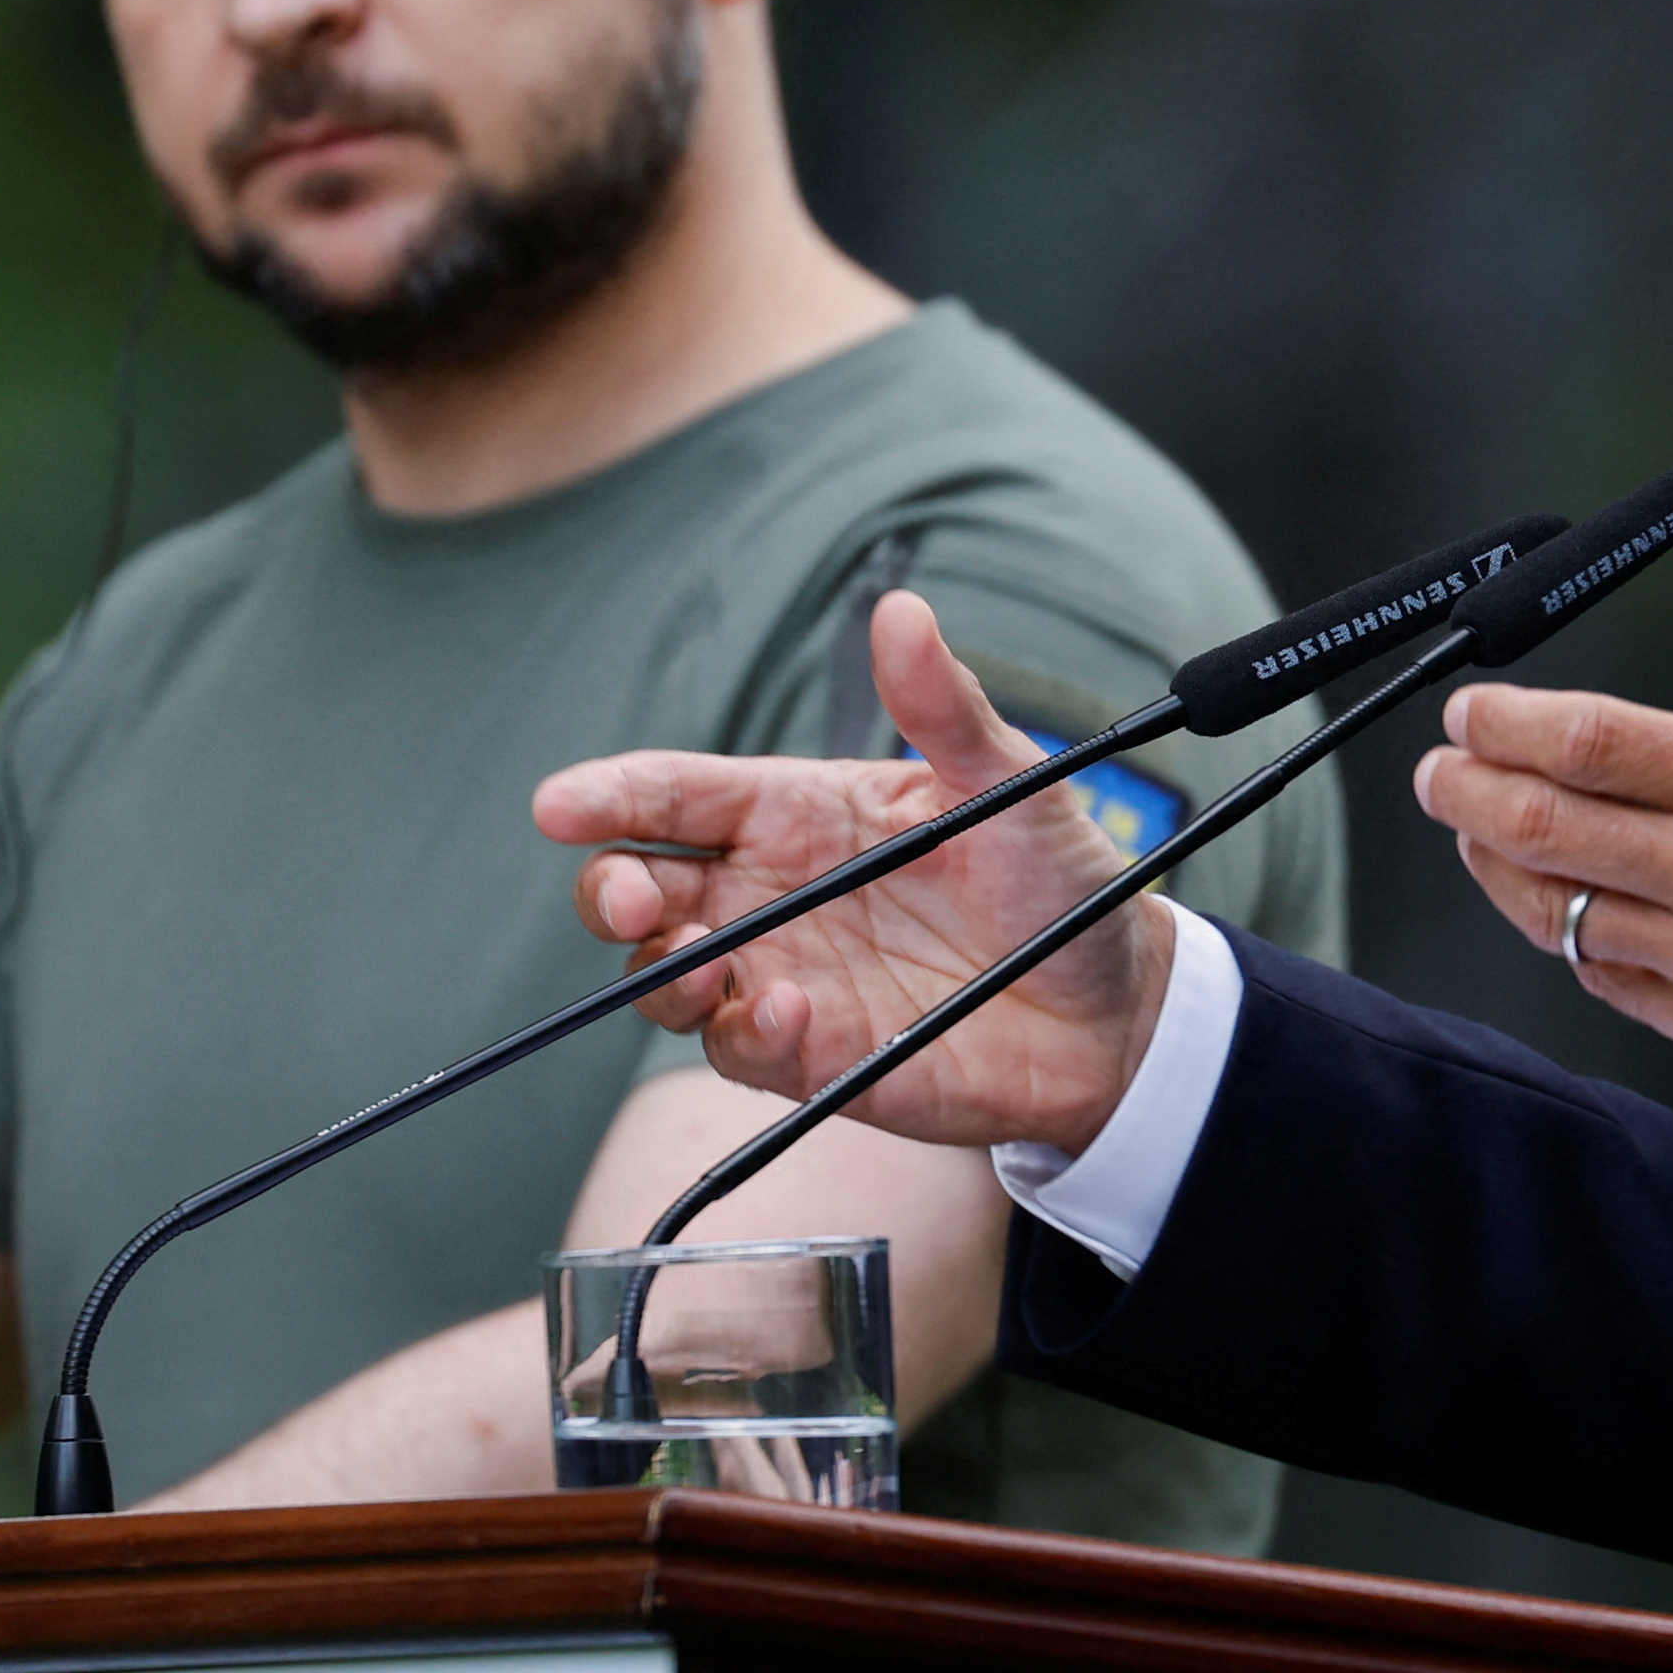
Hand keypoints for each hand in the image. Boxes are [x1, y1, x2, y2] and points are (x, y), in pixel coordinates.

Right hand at [535, 590, 1168, 1154]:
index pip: (677, 796)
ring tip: (704, 962)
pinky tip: (793, 1014)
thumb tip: (904, 613)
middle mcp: (771, 896)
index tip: (559, 804)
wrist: (1113, 1009)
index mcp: (799, 812)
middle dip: (611, 893)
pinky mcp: (811, 1059)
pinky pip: (742, 1051)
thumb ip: (946, 709)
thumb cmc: (1055, 881)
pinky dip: (749, 1035)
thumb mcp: (1011, 784)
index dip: (612, 795)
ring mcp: (783, 978)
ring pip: (666, 980)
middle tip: (632, 899)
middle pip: (641, 889)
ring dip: (663, 975)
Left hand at [1411, 482, 1672, 1141]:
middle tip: (1441, 770)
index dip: (1506, 723)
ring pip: (1557, 908)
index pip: (1596, 740)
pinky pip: (1600, 979)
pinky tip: (1550, 902)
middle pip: (1550, 822)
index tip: (1472, 711)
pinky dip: (1561, 936)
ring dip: (1496, 864)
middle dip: (1466, 790)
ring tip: (1478, 829)